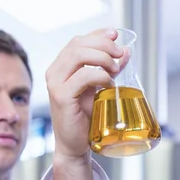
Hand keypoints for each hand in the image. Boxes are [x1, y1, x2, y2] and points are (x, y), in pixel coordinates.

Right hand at [45, 28, 127, 159]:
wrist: (74, 144)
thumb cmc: (85, 118)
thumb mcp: (99, 88)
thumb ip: (109, 69)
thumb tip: (125, 51)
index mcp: (61, 67)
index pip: (78, 41)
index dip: (97, 34)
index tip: (115, 34)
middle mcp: (54, 72)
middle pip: (78, 44)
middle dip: (103, 44)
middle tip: (120, 54)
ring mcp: (55, 84)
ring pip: (78, 54)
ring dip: (102, 57)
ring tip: (115, 69)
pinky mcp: (61, 96)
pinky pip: (82, 76)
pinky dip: (99, 75)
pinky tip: (108, 84)